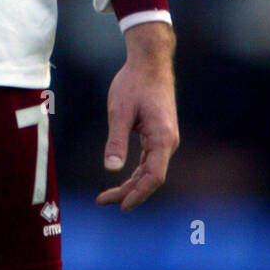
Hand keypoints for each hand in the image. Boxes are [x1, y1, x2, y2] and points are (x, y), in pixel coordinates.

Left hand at [96, 21, 178, 211]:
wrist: (149, 62)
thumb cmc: (134, 83)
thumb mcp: (120, 111)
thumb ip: (116, 140)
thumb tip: (111, 169)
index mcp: (162, 138)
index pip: (154, 176)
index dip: (139, 194)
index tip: (122, 206)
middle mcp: (168, 142)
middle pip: (150, 177)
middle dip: (128, 192)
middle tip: (102, 201)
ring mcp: (165, 139)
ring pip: (149, 170)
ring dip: (131, 184)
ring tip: (107, 196)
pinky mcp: (159, 134)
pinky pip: (149, 160)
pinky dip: (136, 171)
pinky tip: (122, 178)